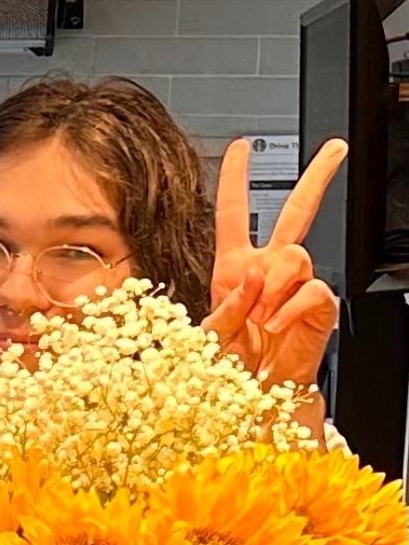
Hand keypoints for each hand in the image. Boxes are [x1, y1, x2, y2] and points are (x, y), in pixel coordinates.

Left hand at [202, 137, 343, 387]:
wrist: (254, 395)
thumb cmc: (230, 366)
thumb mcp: (210, 332)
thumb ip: (227, 303)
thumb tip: (254, 278)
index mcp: (235, 269)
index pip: (235, 215)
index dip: (237, 180)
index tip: (242, 149)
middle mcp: (269, 270)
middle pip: (296, 213)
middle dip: (316, 178)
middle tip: (333, 150)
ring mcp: (296, 285)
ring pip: (294, 255)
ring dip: (273, 285)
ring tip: (261, 317)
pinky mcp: (317, 305)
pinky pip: (310, 291)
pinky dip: (289, 308)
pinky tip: (277, 325)